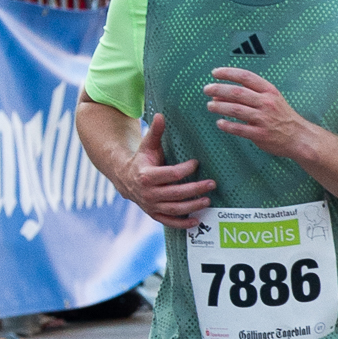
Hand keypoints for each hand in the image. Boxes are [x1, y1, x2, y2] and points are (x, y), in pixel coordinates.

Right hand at [122, 113, 214, 228]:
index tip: (197, 163)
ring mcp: (151, 205)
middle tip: (212, 184)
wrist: (125, 178)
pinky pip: (169, 222)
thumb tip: (161, 114)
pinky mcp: (154, 214)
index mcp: (146, 175)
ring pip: (174, 209)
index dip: (186, 169)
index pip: (171, 174)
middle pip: (175, 193)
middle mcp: (148, 193)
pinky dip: (182, 224)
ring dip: (193, 207)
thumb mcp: (147, 145)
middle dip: (195, 189)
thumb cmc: (142, 159)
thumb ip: (155, 132)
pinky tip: (197, 222)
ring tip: (208, 200)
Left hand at [204, 67, 311, 157]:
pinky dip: (227, 125)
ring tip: (210, 106)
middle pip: (238, 92)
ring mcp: (264, 119)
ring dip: (219, 106)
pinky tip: (219, 123)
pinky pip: (239, 129)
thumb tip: (220, 95)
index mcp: (269, 91)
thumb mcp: (270, 101)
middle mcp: (266, 103)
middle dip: (219, 89)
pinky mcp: (261, 134)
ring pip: (236, 110)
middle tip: (207, 89)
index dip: (228, 73)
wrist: (300, 137)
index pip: (246, 77)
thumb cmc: (282, 117)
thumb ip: (247, 96)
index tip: (215, 72)